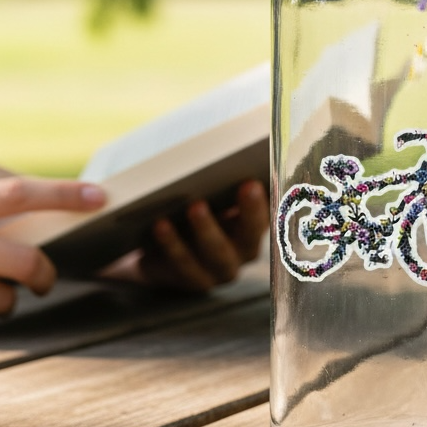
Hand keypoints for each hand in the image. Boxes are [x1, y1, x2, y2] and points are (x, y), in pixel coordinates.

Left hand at [102, 180, 268, 293]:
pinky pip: (182, 265)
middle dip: (248, 213)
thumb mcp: (211, 193)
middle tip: (246, 185)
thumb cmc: (194, 206)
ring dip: (207, 230)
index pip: (270, 214)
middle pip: (249, 239)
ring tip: (195, 206)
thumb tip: (231, 146)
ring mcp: (217, 270)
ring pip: (216, 254)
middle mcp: (242, 251)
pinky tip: (161, 225)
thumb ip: (223, 180)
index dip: (268, 201)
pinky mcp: (190, 280)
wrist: (156, 245)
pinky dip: (172, 245)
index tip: (259, 181)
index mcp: (254, 225)